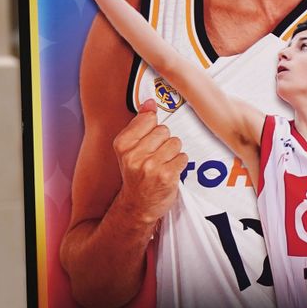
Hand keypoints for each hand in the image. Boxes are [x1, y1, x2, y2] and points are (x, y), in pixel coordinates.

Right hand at [113, 105, 185, 228]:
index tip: (148, 142)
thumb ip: (140, 123)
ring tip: (162, 165)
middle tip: (155, 157)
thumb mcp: (130, 148)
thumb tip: (150, 102)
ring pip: (175, 143)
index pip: (149, 119)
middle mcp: (134, 155)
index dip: (152, 129)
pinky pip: (183, 157)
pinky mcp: (167, 176)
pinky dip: (179, 164)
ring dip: (173, 153)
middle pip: (164, 130)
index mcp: (123, 144)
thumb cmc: (136, 175)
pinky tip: (169, 172)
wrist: (137, 205)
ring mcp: (151, 166)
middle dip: (164, 142)